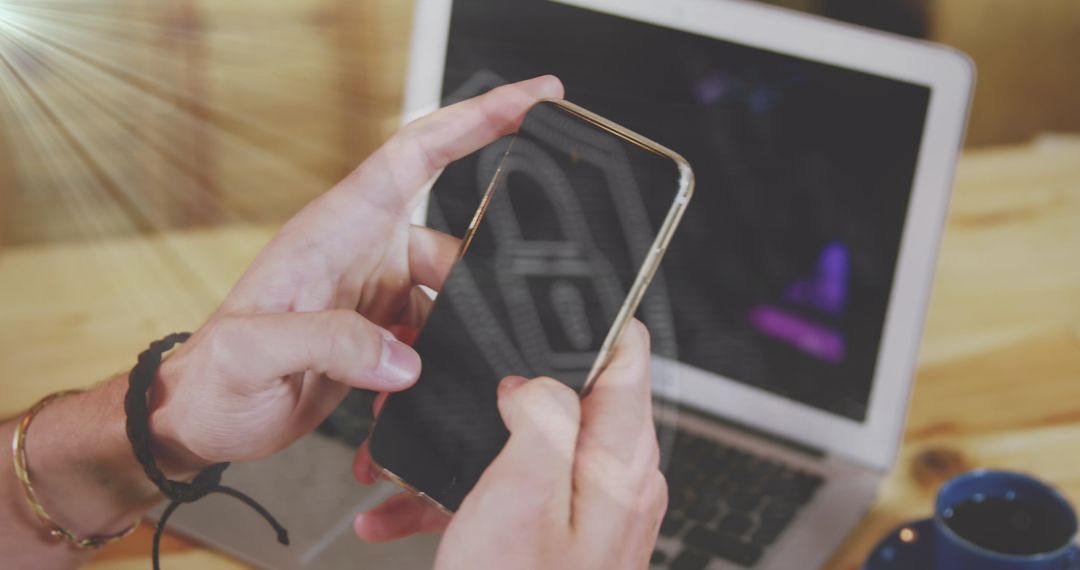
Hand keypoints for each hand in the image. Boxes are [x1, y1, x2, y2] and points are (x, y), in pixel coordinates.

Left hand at [147, 76, 565, 472]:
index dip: (476, 120)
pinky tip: (403, 399)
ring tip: (416, 377)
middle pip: (451, 242)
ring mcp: (374, 290)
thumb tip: (407, 357)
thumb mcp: (253, 352)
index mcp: (334, 229)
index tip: (532, 99)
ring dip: (449, 339)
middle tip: (480, 333)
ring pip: (449, 295)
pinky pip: (432, 334)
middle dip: (475, 288)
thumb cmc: (213, 376)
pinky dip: (429, 367)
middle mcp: (362, 251)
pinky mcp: (380, 330)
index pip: (415, 154)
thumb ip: (330, 342)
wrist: (202, 417)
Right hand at [355, 322, 667, 569]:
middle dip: (501, 383)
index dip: (589, 314)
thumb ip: (542, 416)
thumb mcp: (524, 495)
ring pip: (520, 445)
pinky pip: (504, 495)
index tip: (546, 288)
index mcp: (620, 458)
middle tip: (454, 372)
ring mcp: (583, 509)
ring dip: (462, 447)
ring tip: (405, 457)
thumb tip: (534, 377)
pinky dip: (454, 496)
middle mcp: (612, 479)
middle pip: (564, 393)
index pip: (626, 354)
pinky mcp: (551, 535)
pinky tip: (399, 509)